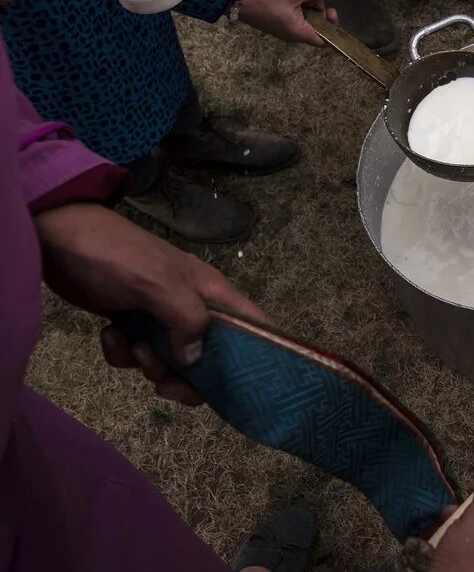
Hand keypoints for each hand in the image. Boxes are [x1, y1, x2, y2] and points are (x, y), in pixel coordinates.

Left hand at [35, 203, 265, 405]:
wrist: (61, 242)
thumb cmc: (119, 256)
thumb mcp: (159, 282)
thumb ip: (186, 318)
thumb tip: (194, 360)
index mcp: (212, 293)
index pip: (254, 325)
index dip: (258, 354)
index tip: (239, 384)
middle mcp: (193, 308)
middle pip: (210, 357)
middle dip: (186, 377)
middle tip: (162, 381)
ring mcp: (162, 317)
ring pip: (171, 361)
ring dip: (147, 364)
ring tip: (128, 342)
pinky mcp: (133, 324)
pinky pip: (137, 354)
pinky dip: (122, 353)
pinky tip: (109, 333)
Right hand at [238, 0, 341, 46]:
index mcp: (299, 32)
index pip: (325, 39)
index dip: (331, 26)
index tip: (330, 9)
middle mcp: (292, 32)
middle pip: (314, 19)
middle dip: (312, 1)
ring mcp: (282, 24)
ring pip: (301, 9)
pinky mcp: (274, 16)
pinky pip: (289, 6)